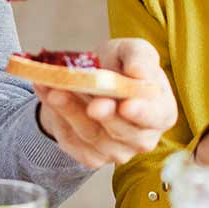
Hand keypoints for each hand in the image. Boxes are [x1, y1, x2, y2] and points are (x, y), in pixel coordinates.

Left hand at [36, 38, 176, 167]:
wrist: (90, 81)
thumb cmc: (120, 66)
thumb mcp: (131, 51)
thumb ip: (140, 57)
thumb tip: (139, 72)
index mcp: (160, 111)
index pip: (156, 116)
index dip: (143, 113)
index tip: (126, 105)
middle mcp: (142, 138)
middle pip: (123, 131)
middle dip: (105, 116)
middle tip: (92, 103)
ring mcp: (116, 151)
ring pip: (92, 135)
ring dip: (72, 111)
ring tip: (56, 90)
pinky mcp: (90, 156)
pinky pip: (72, 139)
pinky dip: (56, 115)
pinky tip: (47, 93)